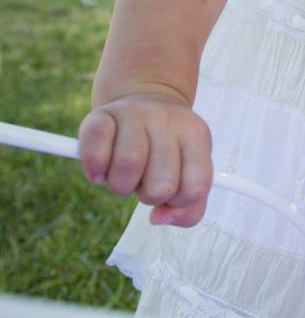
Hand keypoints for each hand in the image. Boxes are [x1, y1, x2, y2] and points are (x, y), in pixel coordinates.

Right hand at [79, 89, 212, 227]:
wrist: (144, 99)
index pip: (194, 188)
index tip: (170, 192)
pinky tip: (101, 170)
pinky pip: (95, 154)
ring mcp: (134, 113)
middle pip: (161, 185)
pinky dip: (95, 171)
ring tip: (125, 175)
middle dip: (149, 196)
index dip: (178, 202)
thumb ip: (188, 209)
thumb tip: (159, 218)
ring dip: (121, 185)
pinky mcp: (101, 115)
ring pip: (128, 165)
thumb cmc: (168, 149)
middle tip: (145, 180)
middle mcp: (167, 120)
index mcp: (196, 135)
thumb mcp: (190, 173)